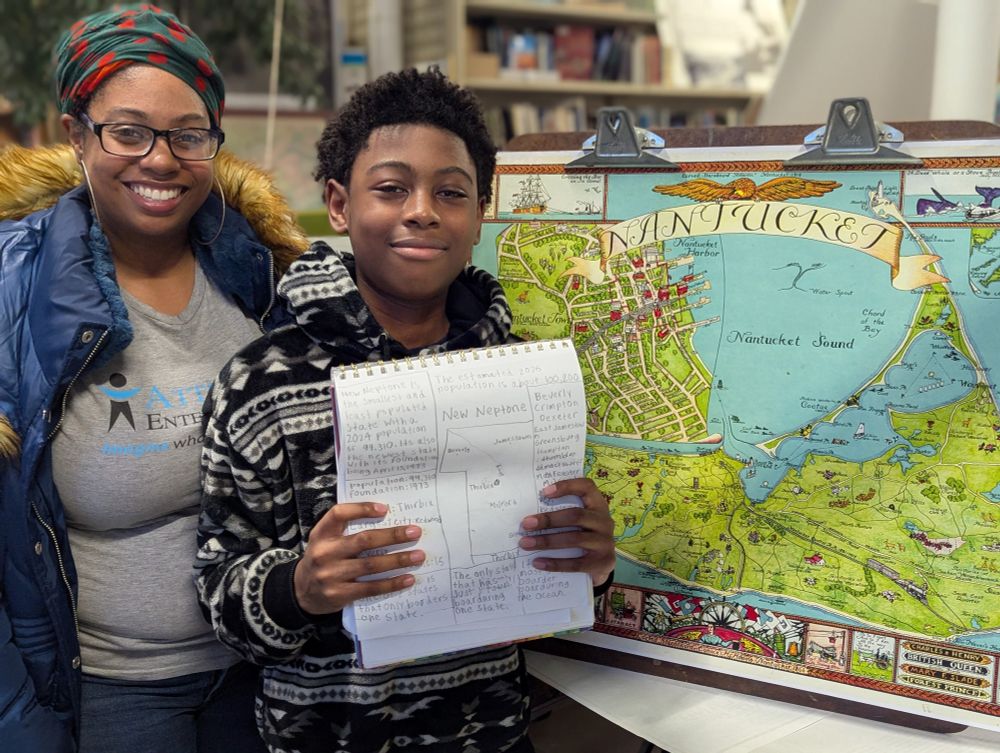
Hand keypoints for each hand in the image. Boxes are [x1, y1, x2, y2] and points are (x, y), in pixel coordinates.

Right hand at [293, 502, 423, 614]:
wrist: (302, 592)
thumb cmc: (323, 559)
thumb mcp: (326, 540)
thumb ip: (346, 529)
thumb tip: (387, 518)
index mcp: (321, 534)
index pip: (339, 514)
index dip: (361, 508)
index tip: (385, 508)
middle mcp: (324, 553)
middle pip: (363, 540)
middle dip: (392, 536)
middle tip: (415, 532)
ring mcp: (331, 575)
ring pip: (370, 565)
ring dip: (398, 560)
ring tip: (418, 556)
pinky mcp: (339, 594)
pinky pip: (370, 587)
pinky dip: (391, 583)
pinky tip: (407, 579)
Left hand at [519, 478, 614, 585]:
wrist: (602, 565)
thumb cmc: (583, 535)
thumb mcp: (580, 521)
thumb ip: (562, 512)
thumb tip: (529, 516)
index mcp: (598, 505)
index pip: (587, 487)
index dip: (567, 486)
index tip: (543, 492)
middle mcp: (605, 521)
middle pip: (576, 516)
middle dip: (548, 519)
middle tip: (525, 524)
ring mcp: (606, 543)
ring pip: (574, 539)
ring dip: (547, 541)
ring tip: (526, 543)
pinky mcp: (602, 562)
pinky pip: (576, 563)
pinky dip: (555, 563)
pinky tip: (537, 562)